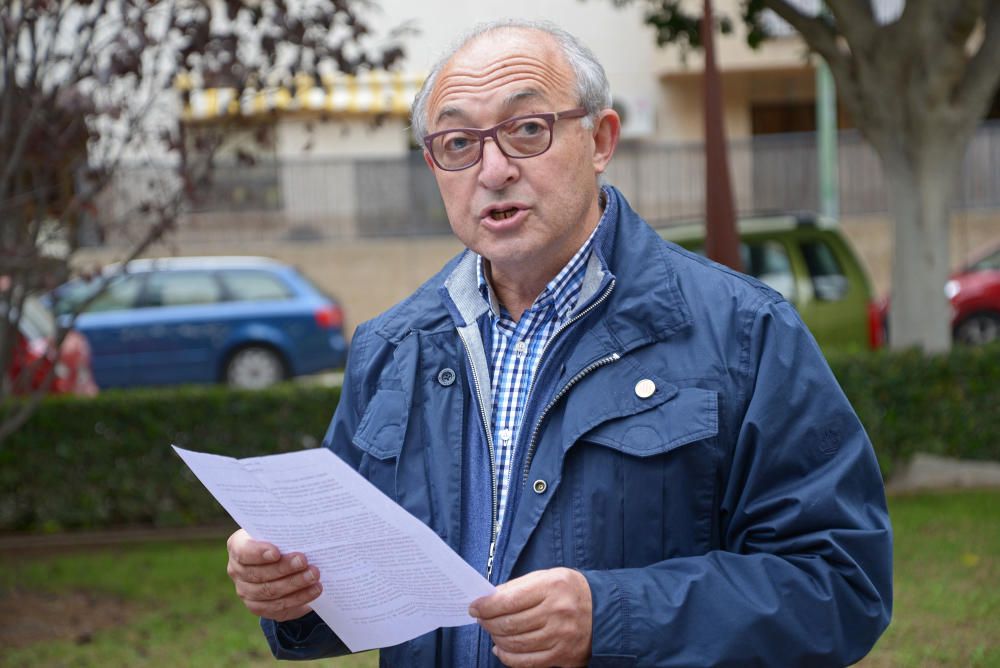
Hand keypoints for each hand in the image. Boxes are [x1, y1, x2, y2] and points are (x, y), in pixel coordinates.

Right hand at [225, 528, 321, 620]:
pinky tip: (314, 590)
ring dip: (295, 583)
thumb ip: (285, 532)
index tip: (276, 553)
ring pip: (270, 591)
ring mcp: (245, 591)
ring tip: (313, 576)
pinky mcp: (258, 607)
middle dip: (284, 568)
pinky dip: (299, 598)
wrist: (282, 564)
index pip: (243, 551)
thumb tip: (305, 532)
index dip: (258, 553)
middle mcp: (236, 570)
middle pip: (259, 573)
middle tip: (304, 561)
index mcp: (238, 545)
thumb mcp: (279, 532)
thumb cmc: (281, 540)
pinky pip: (278, 605)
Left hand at [469, 567, 591, 667]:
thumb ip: (518, 587)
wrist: (606, 611)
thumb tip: (488, 600)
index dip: (485, 606)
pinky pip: (526, 663)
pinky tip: (502, 650)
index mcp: (553, 587)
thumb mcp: (548, 577)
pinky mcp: (563, 657)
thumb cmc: (570, 591)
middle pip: (509, 624)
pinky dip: (508, 658)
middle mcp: (558, 613)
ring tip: (493, 633)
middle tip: (481, 620)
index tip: (474, 607)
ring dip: (497, 639)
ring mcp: (561, 637)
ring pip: (515, 644)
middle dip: (488, 623)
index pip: (507, 600)